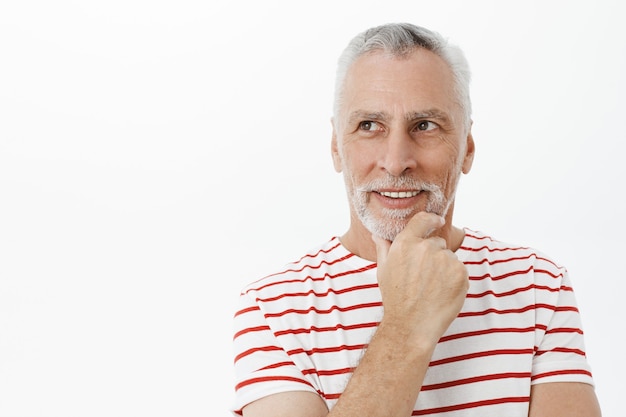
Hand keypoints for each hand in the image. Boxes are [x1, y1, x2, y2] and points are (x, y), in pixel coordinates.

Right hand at [373, 211, 468, 344]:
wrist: (411, 324)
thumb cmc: (395, 299)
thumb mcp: (383, 270)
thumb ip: (384, 249)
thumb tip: (377, 235)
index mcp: (405, 243)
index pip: (423, 220)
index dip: (432, 219)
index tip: (438, 221)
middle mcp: (426, 247)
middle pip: (438, 242)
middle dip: (434, 255)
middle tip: (424, 277)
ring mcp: (445, 259)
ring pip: (449, 257)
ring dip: (445, 268)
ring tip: (432, 288)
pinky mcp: (460, 272)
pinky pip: (460, 270)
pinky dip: (455, 279)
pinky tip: (442, 292)